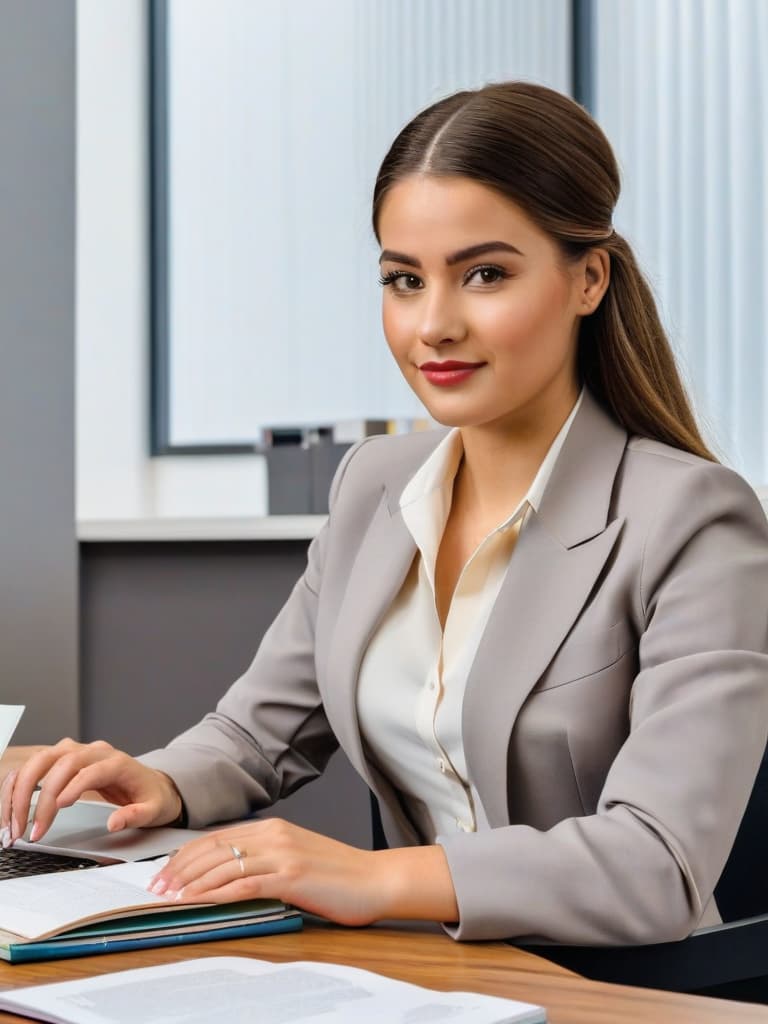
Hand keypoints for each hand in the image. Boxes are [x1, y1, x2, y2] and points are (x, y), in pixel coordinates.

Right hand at [0, 739, 182, 845]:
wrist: (151, 783)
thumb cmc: (150, 795)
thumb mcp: (154, 809)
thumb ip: (136, 815)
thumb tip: (114, 823)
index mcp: (117, 762)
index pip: (90, 769)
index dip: (72, 786)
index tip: (58, 807)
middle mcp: (93, 752)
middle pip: (59, 761)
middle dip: (39, 794)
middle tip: (29, 828)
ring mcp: (75, 753)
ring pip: (40, 760)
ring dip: (21, 790)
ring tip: (13, 825)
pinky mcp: (61, 761)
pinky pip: (33, 767)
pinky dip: (18, 787)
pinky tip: (11, 811)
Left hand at [147, 818, 458, 926]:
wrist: (376, 879)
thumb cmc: (339, 875)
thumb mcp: (296, 857)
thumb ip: (265, 859)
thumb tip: (228, 874)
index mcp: (273, 827)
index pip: (217, 838)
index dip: (186, 855)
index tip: (165, 872)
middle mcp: (274, 834)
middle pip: (213, 848)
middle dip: (179, 868)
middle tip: (156, 887)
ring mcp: (283, 854)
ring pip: (223, 865)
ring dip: (190, 883)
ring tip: (168, 898)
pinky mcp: (291, 877)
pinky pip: (244, 885)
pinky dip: (215, 894)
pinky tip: (198, 903)